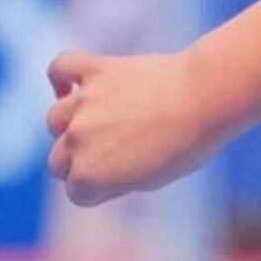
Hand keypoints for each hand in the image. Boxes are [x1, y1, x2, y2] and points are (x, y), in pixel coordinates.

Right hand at [45, 48, 233, 206]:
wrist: (206, 98)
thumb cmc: (188, 144)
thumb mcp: (152, 179)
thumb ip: (114, 178)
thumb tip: (94, 171)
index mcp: (89, 177)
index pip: (78, 192)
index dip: (104, 188)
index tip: (134, 175)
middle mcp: (77, 141)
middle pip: (59, 161)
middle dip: (84, 160)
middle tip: (122, 150)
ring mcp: (83, 103)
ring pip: (55, 120)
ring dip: (72, 124)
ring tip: (105, 121)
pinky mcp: (95, 70)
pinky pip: (60, 68)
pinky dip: (60, 76)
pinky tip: (74, 85)